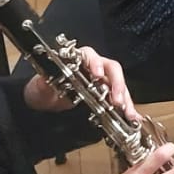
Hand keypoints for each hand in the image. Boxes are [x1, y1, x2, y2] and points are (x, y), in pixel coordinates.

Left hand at [25, 46, 139, 121]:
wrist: (45, 101)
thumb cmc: (44, 88)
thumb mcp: (41, 85)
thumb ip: (45, 81)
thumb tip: (48, 78)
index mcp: (79, 59)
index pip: (90, 55)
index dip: (96, 63)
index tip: (97, 75)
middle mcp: (95, 67)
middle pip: (112, 70)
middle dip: (117, 85)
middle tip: (117, 101)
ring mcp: (103, 81)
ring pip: (119, 85)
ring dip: (125, 99)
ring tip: (129, 114)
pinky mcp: (106, 95)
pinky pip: (120, 98)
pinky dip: (127, 108)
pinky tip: (133, 118)